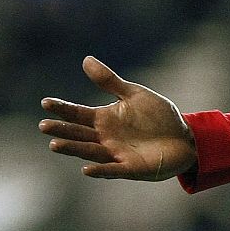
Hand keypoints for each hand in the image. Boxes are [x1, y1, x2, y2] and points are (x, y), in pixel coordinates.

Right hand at [38, 56, 196, 180]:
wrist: (185, 138)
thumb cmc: (158, 116)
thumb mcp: (135, 95)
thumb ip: (110, 82)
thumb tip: (86, 59)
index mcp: (104, 119)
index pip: (77, 113)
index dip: (62, 108)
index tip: (45, 103)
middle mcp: (105, 138)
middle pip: (79, 134)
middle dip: (62, 130)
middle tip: (44, 126)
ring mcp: (116, 154)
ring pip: (90, 152)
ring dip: (74, 149)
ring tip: (55, 145)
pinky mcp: (132, 168)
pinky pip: (113, 170)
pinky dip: (101, 170)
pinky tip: (86, 169)